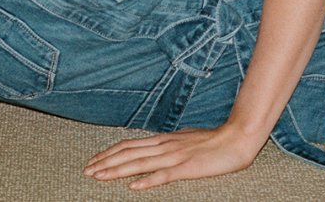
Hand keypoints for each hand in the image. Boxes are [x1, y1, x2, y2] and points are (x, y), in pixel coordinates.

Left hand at [83, 126, 266, 189]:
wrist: (238, 138)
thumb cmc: (214, 140)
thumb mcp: (186, 139)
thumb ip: (169, 144)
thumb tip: (156, 147)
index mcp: (164, 139)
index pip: (129, 145)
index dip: (109, 153)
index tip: (94, 160)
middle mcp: (164, 146)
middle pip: (128, 154)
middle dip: (105, 162)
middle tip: (86, 171)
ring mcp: (175, 157)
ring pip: (139, 164)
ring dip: (117, 170)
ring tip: (99, 176)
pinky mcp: (187, 168)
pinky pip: (164, 175)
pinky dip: (147, 181)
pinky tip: (133, 186)